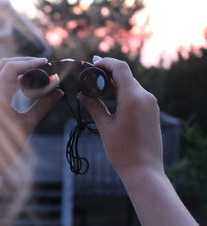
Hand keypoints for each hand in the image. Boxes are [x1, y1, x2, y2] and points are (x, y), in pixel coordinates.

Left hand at [0, 56, 62, 136]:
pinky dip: (12, 77)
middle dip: (25, 61)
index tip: (46, 62)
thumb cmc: (7, 146)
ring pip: (0, 70)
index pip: (11, 68)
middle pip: (4, 64)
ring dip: (18, 68)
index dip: (30, 63)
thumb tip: (59, 92)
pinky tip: (26, 80)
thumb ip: (44, 105)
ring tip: (37, 70)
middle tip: (43, 63)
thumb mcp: (28, 124)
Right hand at [78, 57, 197, 225]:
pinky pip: (136, 94)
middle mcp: (145, 97)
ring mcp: (151, 104)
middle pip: (126, 74)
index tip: (92, 62)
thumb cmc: (123, 151)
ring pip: (131, 84)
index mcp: (133, 97)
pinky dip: (123, 90)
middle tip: (91, 72)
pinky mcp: (151, 111)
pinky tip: (111, 95)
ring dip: (115, 81)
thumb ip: (93, 106)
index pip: (120, 68)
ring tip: (98, 82)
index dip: (105, 62)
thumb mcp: (104, 126)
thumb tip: (81, 94)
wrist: (144, 171)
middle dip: (108, 71)